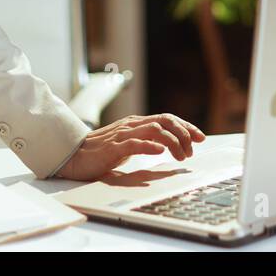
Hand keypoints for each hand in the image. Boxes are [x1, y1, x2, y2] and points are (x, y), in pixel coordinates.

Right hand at [53, 114, 206, 180]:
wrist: (75, 157)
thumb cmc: (102, 152)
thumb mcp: (129, 144)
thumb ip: (145, 141)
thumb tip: (167, 146)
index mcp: (137, 123)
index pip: (167, 118)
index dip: (186, 126)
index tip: (200, 137)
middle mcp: (132, 125)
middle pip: (165, 121)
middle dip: (184, 133)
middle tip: (192, 150)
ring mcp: (122, 134)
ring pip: (154, 130)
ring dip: (172, 143)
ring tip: (181, 156)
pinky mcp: (113, 147)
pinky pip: (134, 143)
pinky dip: (149, 146)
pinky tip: (159, 152)